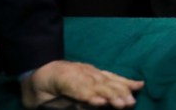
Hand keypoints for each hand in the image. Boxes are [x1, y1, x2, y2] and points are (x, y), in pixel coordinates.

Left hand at [20, 61, 142, 108]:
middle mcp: (80, 72)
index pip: (80, 88)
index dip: (91, 96)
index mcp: (63, 79)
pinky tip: (138, 85)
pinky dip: (125, 81)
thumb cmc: (37, 90)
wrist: (37, 70)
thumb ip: (58, 104)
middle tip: (125, 105)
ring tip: (132, 100)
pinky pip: (112, 76)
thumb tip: (82, 106)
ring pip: (108, 80)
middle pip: (99, 84)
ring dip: (122, 90)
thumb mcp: (39, 101)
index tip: (103, 103)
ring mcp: (90, 71)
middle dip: (113, 95)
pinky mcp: (96, 72)